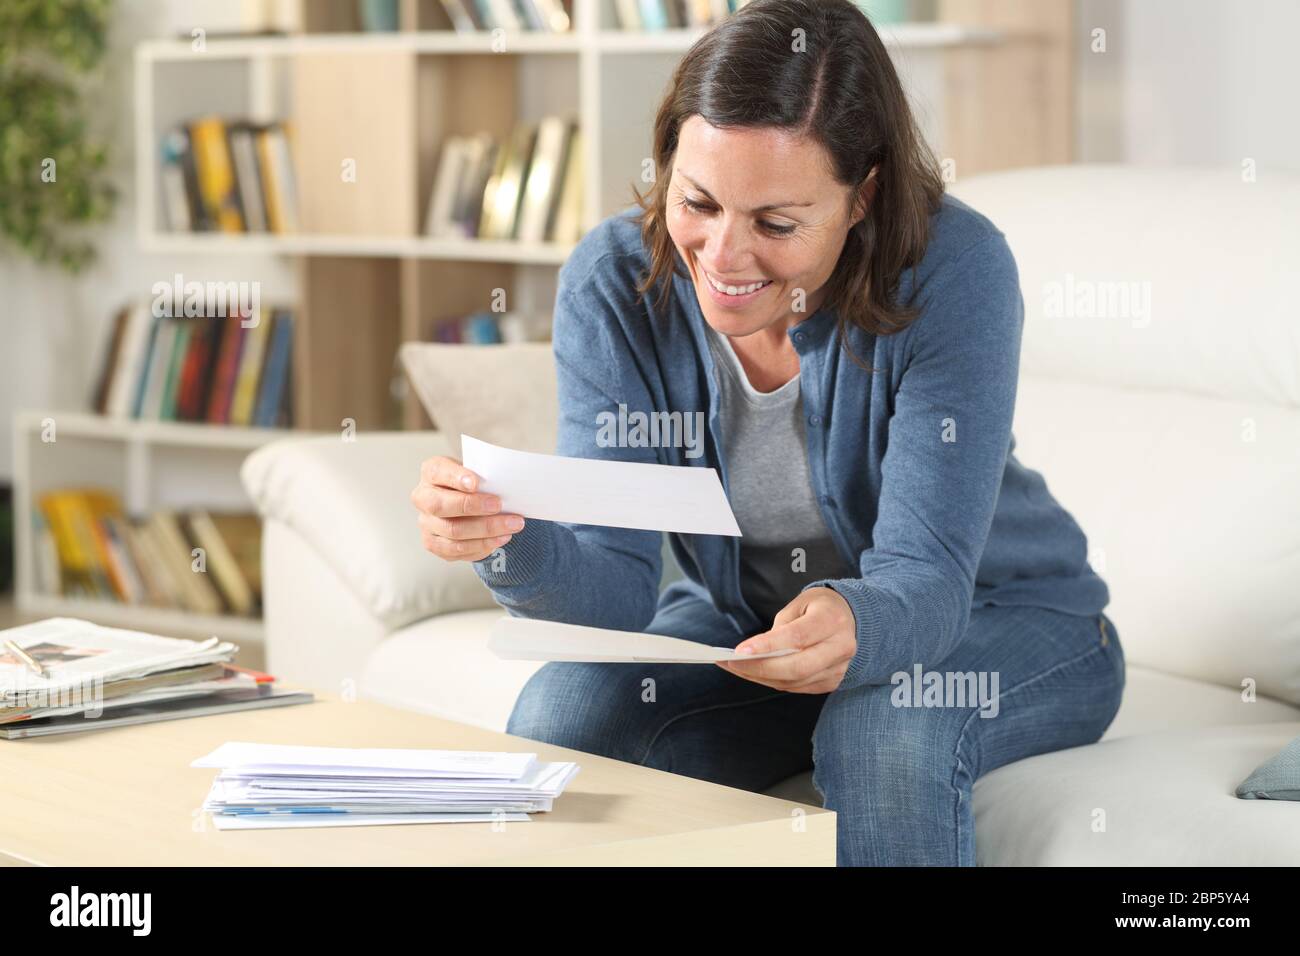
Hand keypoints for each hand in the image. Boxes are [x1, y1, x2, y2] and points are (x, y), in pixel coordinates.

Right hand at [410, 455, 525, 561]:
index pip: (437, 471)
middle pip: (440, 506)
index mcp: (431, 472)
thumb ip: (485, 476)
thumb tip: (505, 487)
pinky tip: (501, 537)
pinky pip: (457, 550)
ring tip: (512, 524)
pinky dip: (483, 545)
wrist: (467, 504)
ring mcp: (426, 523)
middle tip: (498, 505)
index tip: (476, 483)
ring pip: (453, 531)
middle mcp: (423, 497)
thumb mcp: (477, 472)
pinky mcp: (434, 543)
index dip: (455, 477)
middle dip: (472, 506)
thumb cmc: (473, 484)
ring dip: (486, 529)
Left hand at [716, 587, 856, 693]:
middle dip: (760, 668)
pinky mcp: (832, 682)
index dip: (767, 646)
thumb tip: (756, 653)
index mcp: (832, 621)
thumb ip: (781, 627)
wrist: (855, 620)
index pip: (797, 637)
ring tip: (734, 667)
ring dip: (761, 677)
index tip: (740, 651)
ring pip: (794, 682)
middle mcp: (840, 647)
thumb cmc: (820, 608)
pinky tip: (753, 673)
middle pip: (797, 667)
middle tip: (731, 663)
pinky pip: (797, 687)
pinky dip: (772, 682)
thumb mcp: (801, 603)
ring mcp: (839, 669)